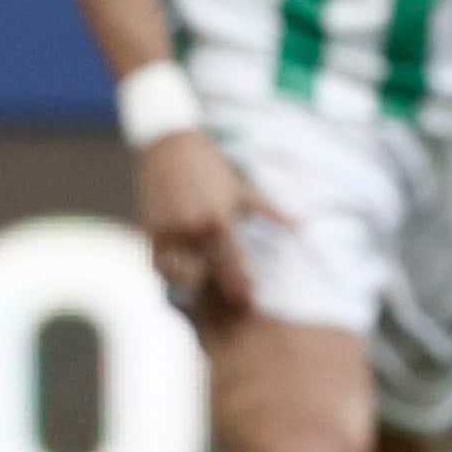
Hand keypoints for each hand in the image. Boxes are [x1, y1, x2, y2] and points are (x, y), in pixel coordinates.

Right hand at [139, 127, 278, 325]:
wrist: (170, 144)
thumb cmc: (211, 167)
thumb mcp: (242, 189)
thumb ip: (270, 212)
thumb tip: (301, 227)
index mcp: (219, 220)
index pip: (233, 263)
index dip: (242, 286)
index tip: (250, 303)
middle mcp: (193, 229)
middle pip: (210, 273)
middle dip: (223, 291)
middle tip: (235, 308)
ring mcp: (170, 231)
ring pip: (181, 273)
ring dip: (193, 285)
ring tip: (205, 296)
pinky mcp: (151, 230)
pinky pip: (159, 264)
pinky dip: (170, 274)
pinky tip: (182, 280)